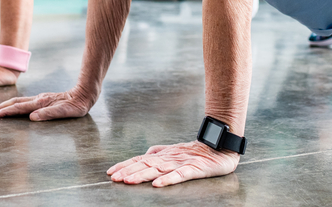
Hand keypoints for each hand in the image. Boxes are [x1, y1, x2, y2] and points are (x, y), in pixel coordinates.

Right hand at [0, 88, 94, 119]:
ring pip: (19, 101)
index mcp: (41, 103)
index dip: (6, 112)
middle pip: (16, 103)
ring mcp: (40, 98)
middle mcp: (39, 99)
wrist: (83, 94)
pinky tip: (13, 107)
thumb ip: (49, 114)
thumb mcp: (65, 111)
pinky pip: (25, 102)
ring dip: (6, 105)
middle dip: (1, 108)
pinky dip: (15, 104)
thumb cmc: (75, 106)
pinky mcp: (43, 99)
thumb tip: (32, 117)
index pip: (20, 108)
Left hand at [107, 141, 239, 186]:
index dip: (126, 165)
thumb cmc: (196, 151)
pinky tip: (157, 184)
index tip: (111, 172)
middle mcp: (170, 158)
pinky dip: (168, 179)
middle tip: (114, 178)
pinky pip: (180, 175)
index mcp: (164, 154)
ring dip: (142, 175)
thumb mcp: (174, 151)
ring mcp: (182, 163)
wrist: (220, 147)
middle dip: (129, 171)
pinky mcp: (195, 169)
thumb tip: (144, 155)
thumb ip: (159, 152)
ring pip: (158, 169)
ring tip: (129, 181)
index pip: (141, 159)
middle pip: (146, 164)